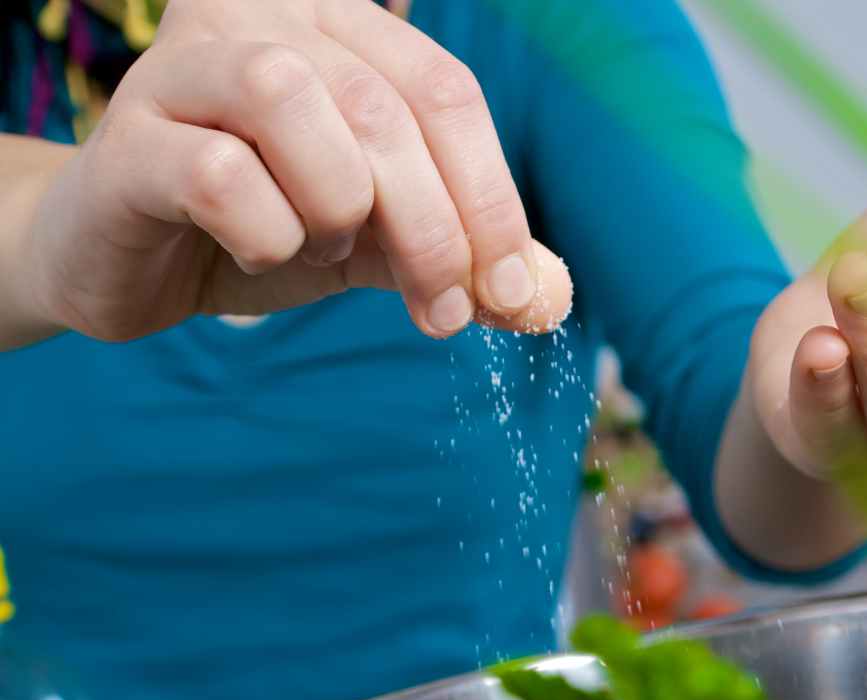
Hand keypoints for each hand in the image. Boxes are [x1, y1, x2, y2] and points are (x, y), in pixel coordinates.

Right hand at [23, 0, 570, 342]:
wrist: (135, 262)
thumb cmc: (265, 231)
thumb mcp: (379, 238)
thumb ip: (457, 253)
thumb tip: (546, 298)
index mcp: (337, 26)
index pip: (445, 91)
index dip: (493, 196)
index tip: (514, 290)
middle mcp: (260, 20)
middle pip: (385, 107)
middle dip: (434, 229)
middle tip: (444, 313)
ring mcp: (185, 67)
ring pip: (295, 105)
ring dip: (336, 210)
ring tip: (320, 249)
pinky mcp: (129, 137)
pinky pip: (220, 176)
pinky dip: (265, 235)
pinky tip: (257, 251)